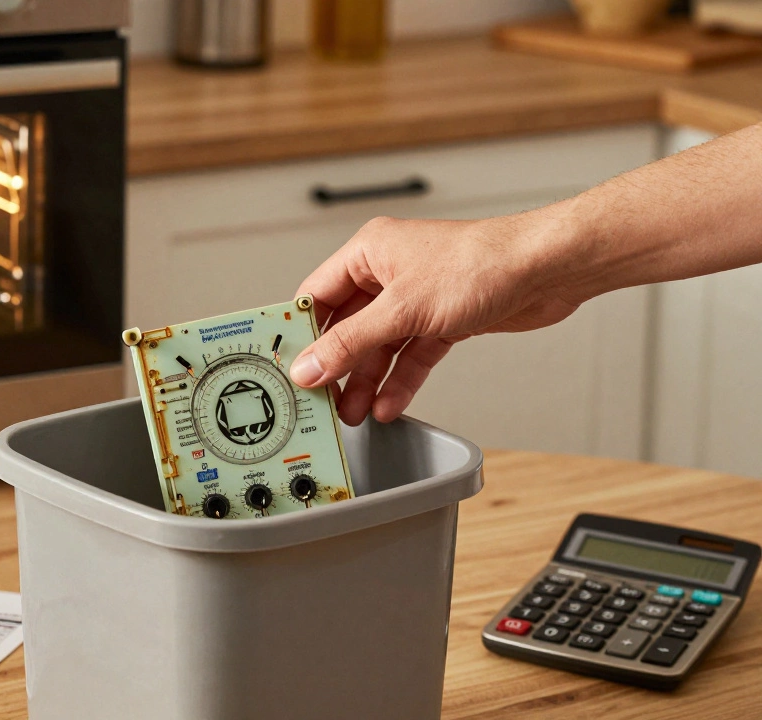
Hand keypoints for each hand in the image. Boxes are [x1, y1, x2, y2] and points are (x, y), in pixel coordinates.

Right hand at [291, 211, 584, 425]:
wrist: (545, 270)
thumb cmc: (481, 264)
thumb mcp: (402, 310)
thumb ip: (351, 342)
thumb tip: (310, 365)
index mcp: (368, 252)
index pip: (317, 295)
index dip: (301, 332)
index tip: (287, 365)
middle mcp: (389, 272)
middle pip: (347, 326)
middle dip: (336, 365)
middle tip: (320, 398)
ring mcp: (416, 298)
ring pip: (379, 346)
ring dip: (367, 380)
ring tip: (352, 412)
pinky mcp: (442, 320)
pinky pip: (410, 355)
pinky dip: (400, 380)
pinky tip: (388, 403)